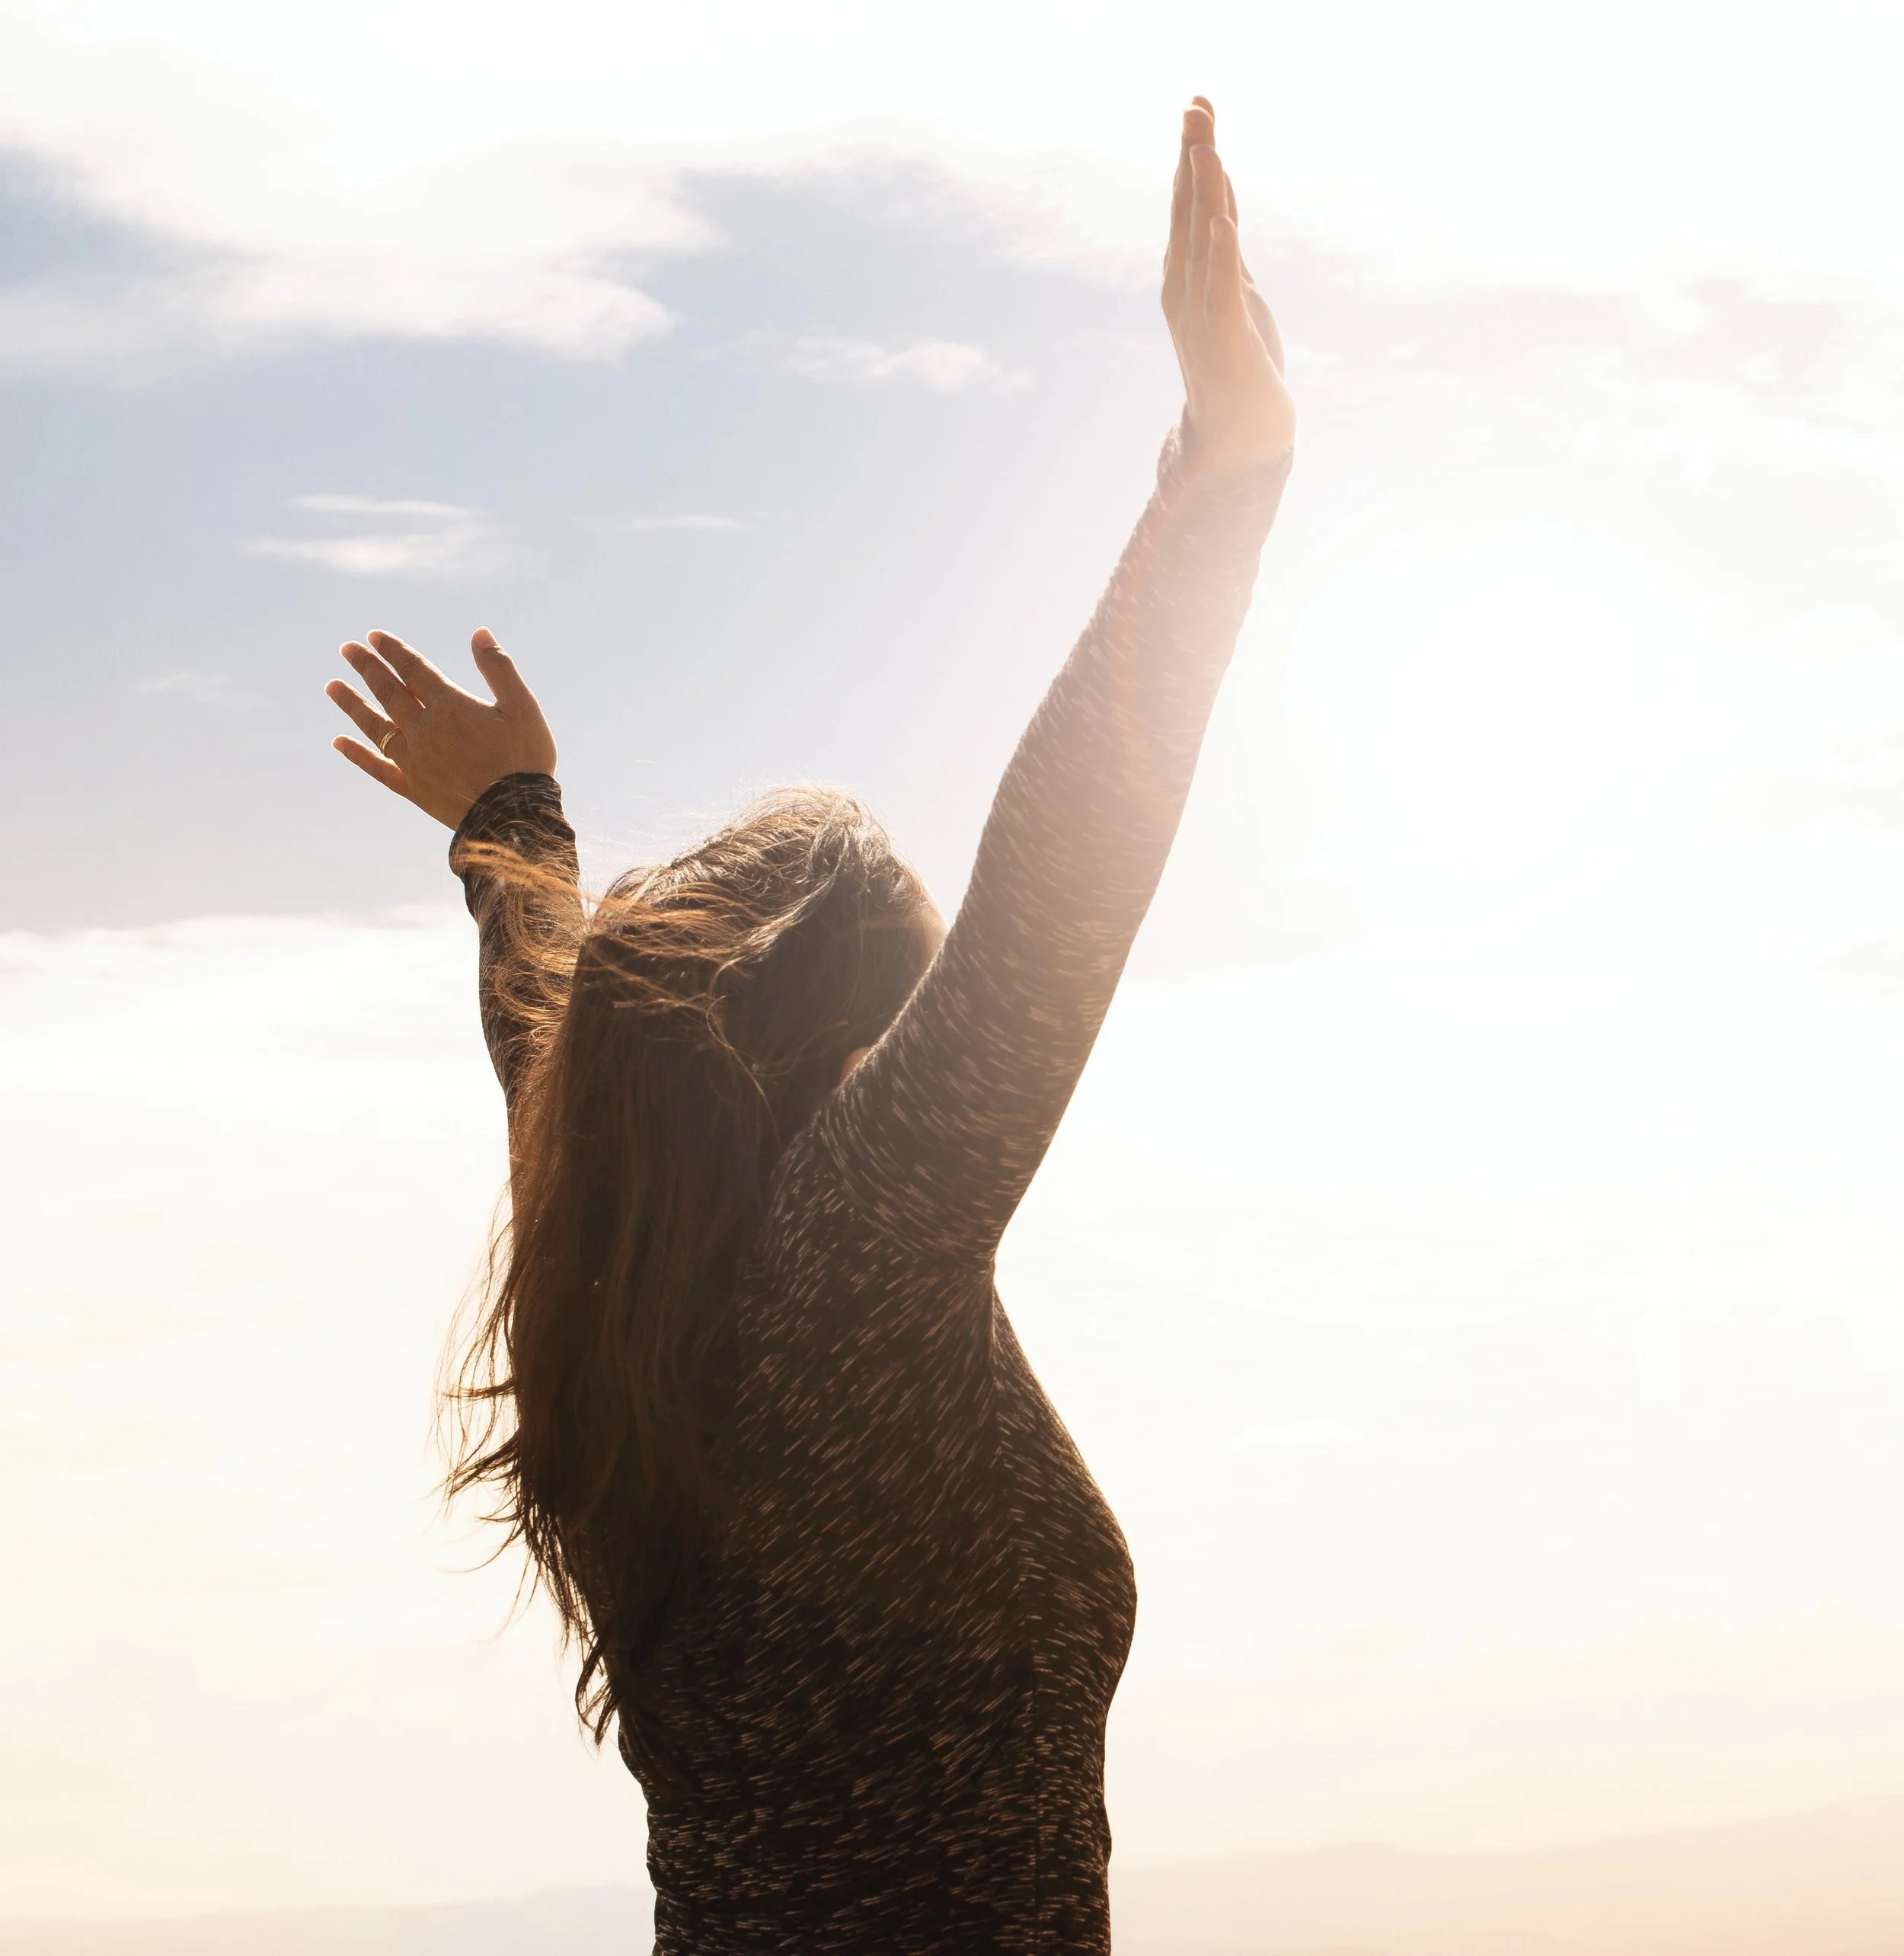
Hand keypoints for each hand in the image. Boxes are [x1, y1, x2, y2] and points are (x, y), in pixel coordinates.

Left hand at [325, 627, 557, 829]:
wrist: (515, 816)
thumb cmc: (524, 760)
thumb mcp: (523, 707)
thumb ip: (499, 668)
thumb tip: (479, 633)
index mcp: (450, 707)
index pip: (414, 670)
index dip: (393, 651)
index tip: (373, 636)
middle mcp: (424, 730)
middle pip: (389, 692)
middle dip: (368, 668)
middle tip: (348, 649)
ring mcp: (414, 760)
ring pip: (376, 726)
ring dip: (353, 704)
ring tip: (332, 687)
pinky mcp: (413, 788)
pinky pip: (378, 768)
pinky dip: (358, 755)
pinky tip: (339, 742)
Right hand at [1162, 98, 1295, 475]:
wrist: (1239, 435)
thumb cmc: (1239, 366)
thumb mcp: (1233, 294)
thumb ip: (1223, 251)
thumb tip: (1218, 206)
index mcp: (1186, 277)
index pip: (1189, 206)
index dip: (1193, 156)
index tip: (1199, 107)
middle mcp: (1185, 289)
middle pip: (1189, 211)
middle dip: (1193, 156)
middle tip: (1195, 105)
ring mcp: (1202, 312)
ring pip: (1201, 240)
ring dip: (1202, 191)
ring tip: (1205, 145)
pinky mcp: (1226, 336)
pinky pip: (1222, 287)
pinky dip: (1221, 253)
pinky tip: (1222, 221)